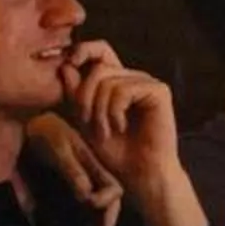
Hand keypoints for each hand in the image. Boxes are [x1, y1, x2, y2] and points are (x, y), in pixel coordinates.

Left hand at [28, 112, 125, 225]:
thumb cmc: (42, 133)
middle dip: (104, 225)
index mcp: (92, 167)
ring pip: (91, 214)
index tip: (90, 203)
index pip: (113, 191)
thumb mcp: (58, 147)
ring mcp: (73, 189)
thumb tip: (86, 197)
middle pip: (106, 207)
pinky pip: (73, 215)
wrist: (20, 128)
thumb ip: (72, 171)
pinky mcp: (57, 196)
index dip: (106, 201)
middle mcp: (87, 181)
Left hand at [60, 41, 179, 198]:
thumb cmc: (114, 153)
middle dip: (85, 96)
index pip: (100, 51)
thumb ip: (76, 95)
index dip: (83, 50)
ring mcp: (147, 83)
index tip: (68, 62)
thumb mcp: (85, 122)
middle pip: (98, 68)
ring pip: (108, 80)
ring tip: (105, 131)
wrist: (140, 175)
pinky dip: (114, 111)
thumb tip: (65, 66)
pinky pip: (124, 90)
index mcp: (117, 81)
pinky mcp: (158, 92)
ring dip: (99, 110)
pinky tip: (120, 127)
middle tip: (86, 123)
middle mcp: (133, 78)